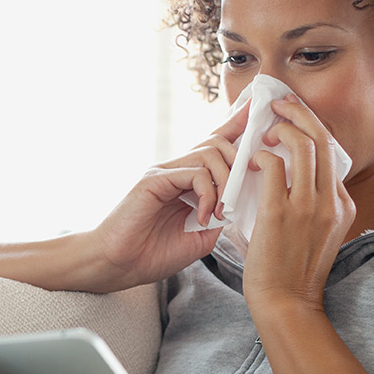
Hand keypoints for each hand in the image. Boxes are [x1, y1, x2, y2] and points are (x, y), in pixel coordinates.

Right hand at [83, 101, 248, 289]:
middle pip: (218, 143)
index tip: (256, 109)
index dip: (236, 125)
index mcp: (187, 181)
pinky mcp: (154, 179)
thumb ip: (220, 216)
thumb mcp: (200, 238)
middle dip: (239, 163)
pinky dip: (207, 194)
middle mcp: (176, 170)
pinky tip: (202, 216)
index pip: (215, 144)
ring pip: (210, 153)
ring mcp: (164, 172)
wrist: (118, 265)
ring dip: (225, 182)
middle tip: (240, 193)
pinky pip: (194, 173)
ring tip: (219, 212)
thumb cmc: (153, 254)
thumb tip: (239, 201)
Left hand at [241, 94, 354, 316]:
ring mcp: (309, 206)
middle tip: (280, 106)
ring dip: (281, 129)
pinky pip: (273, 167)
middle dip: (301, 114)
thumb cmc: (291, 271)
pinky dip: (260, 157)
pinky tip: (251, 161)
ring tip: (264, 131)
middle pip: (323, 139)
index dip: (313, 129)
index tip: (294, 119)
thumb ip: (309, 205)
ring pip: (303, 146)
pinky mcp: (281, 213)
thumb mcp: (315, 234)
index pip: (333, 153)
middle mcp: (331, 202)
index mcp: (342, 206)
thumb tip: (284, 177)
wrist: (287, 304)